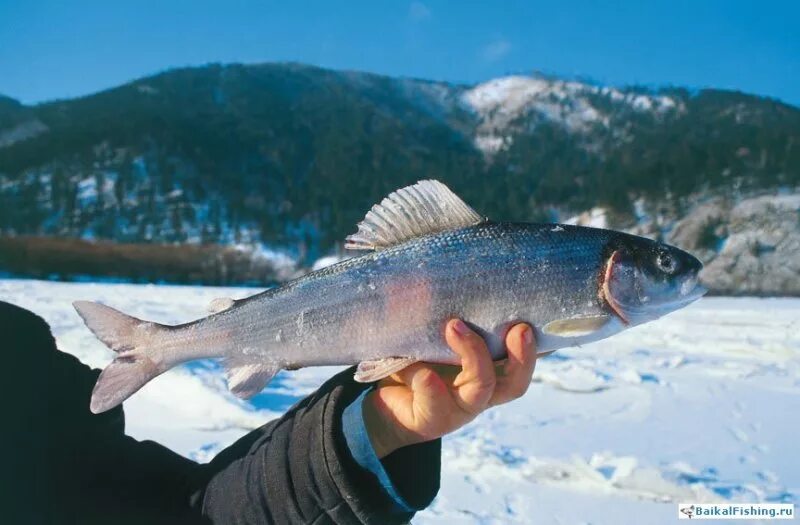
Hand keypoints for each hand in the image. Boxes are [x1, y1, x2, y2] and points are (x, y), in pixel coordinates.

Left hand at [362, 319, 536, 457]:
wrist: (379, 405)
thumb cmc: (410, 361)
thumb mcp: (421, 332)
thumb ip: (426, 310)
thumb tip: (422, 280)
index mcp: (487, 370)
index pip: (522, 360)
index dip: (539, 345)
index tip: (543, 318)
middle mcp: (480, 392)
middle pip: (515, 383)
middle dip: (523, 356)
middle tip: (520, 328)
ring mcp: (458, 409)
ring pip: (482, 390)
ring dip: (474, 355)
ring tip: (453, 326)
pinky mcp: (432, 421)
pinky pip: (435, 402)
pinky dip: (428, 383)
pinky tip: (418, 370)